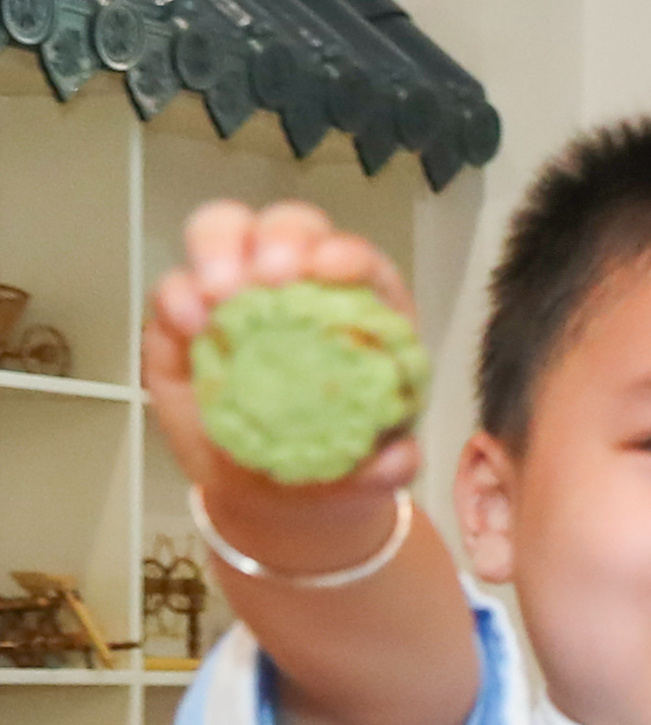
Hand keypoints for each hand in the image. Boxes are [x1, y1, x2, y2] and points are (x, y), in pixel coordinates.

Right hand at [144, 200, 422, 545]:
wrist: (271, 496)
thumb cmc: (336, 466)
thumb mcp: (368, 474)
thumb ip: (388, 467)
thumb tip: (400, 459)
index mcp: (363, 315)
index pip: (360, 262)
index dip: (347, 254)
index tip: (329, 269)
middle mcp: (300, 289)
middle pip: (292, 228)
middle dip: (281, 237)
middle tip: (269, 277)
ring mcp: (238, 297)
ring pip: (227, 233)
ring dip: (221, 247)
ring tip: (219, 294)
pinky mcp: (184, 321)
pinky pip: (174, 287)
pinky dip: (176, 293)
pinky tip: (185, 322)